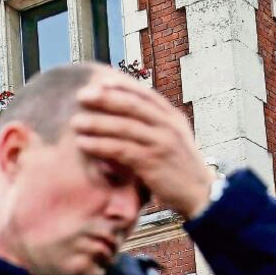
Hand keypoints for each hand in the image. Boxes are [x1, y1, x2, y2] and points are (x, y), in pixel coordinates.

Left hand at [70, 74, 215, 218]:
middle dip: (105, 98)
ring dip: (97, 123)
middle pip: (132, 106)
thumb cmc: (178, 167)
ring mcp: (161, 143)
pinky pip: (121, 150)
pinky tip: (83, 144)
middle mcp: (168, 126)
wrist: (200, 194)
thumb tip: (124, 114)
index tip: (100, 81)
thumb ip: (153, 126)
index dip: (122, 85)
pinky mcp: (153, 163)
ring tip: (75, 122)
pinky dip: (100, 146)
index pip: (145, 94)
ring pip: (124, 127)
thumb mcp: (171, 139)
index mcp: (172, 117)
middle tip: (81, 95)